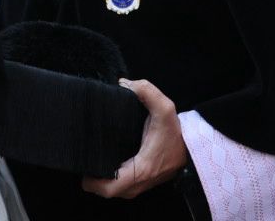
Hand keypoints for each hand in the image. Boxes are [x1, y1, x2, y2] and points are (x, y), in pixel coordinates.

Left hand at [82, 79, 187, 198]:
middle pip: (107, 191)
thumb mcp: (165, 108)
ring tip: (90, 158)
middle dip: (92, 180)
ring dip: (101, 179)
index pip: (109, 188)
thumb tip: (125, 84)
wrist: (191, 147)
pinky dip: (111, 178)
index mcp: (141, 169)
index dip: (92, 181)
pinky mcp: (142, 181)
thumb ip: (148, 92)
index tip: (83, 164)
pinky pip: (121, 185)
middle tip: (82, 157)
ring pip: (114, 190)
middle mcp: (140, 182)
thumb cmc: (176, 133)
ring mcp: (141, 184)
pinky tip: (103, 160)